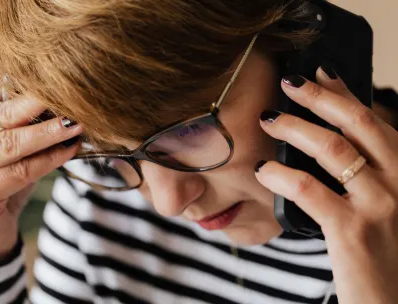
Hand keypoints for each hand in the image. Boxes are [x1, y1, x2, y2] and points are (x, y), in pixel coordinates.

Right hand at [0, 70, 82, 268]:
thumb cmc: (2, 181)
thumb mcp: (10, 147)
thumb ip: (24, 123)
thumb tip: (66, 98)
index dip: (24, 76)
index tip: (58, 70)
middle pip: (1, 114)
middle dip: (39, 102)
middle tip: (71, 93)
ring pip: (10, 144)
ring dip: (48, 133)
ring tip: (76, 124)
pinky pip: (18, 172)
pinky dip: (48, 160)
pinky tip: (69, 151)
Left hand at [255, 68, 397, 302]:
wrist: (393, 300)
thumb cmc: (384, 251)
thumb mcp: (383, 203)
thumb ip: (364, 171)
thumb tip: (327, 137)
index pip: (373, 120)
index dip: (344, 93)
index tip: (319, 73)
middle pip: (357, 123)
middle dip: (319, 97)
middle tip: (288, 83)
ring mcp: (380, 204)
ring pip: (332, 149)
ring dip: (295, 128)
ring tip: (269, 120)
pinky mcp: (352, 229)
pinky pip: (309, 189)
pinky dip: (282, 174)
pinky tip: (264, 170)